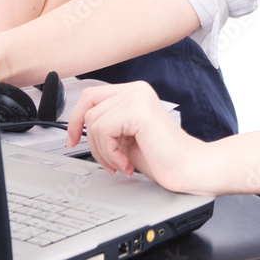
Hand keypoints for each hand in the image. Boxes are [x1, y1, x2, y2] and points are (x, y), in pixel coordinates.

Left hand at [67, 81, 206, 192]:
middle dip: (92, 142)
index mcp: (133, 92)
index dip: (75, 119)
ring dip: (103, 151)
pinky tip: (126, 162)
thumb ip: (107, 126)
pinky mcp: (140, 110)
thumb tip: (76, 128)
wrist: (189, 169)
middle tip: (110, 160)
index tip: (71, 141)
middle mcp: (136, 90)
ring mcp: (138, 97)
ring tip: (122, 162)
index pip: (90, 96)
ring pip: (94, 122)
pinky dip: (110, 152)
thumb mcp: (125, 138)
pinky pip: (104, 129)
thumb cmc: (162, 157)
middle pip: (89, 110)